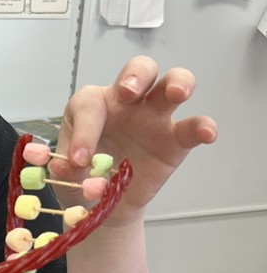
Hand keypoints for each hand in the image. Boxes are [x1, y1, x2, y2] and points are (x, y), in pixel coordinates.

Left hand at [50, 56, 216, 219]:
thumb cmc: (84, 176)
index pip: (90, 105)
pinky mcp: (174, 139)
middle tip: (128, 93)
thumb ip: (66, 170)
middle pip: (138, 70)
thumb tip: (65, 169)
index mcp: (93, 105)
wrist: (105, 203)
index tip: (79, 159)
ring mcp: (153, 117)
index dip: (84, 131)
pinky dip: (202, 127)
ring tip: (175, 94)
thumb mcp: (67, 174)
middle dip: (135, 76)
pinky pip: (192, 126)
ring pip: (171, 83)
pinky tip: (206, 134)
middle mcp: (125, 103)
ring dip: (176, 83)